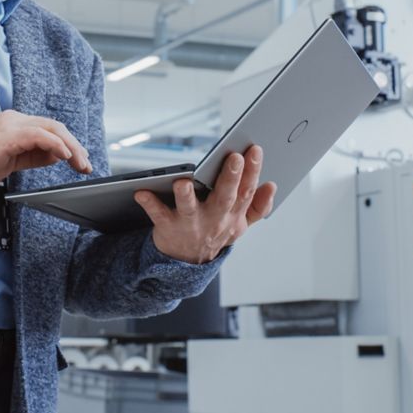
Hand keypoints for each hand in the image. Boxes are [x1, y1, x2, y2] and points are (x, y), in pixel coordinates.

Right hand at [0, 109, 91, 186]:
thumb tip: (57, 155)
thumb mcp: (12, 160)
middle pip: (55, 126)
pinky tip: (65, 156)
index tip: (80, 159)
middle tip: (86, 164)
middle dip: (75, 145)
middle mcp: (16, 119)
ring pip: (52, 129)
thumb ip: (34, 155)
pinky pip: (40, 135)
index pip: (49, 129)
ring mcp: (13, 124)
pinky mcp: (9, 134)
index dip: (68, 143)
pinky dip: (56, 145)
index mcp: (15, 124)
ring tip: (81, 162)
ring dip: (71, 147)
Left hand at [133, 144, 275, 263]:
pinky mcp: (168, 227)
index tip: (254, 150)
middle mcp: (214, 219)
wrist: (187, 263)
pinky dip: (149, 203)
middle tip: (233, 157)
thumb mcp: (239, 225)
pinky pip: (158, 214)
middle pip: (224, 197)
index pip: (246, 191)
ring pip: (190, 208)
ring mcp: (191, 224)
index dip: (253, 171)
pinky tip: (141, 192)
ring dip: (186, 195)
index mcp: (233, 215)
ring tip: (183, 182)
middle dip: (230, 177)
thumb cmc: (214, 233)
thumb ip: (257, 207)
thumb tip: (271, 185)